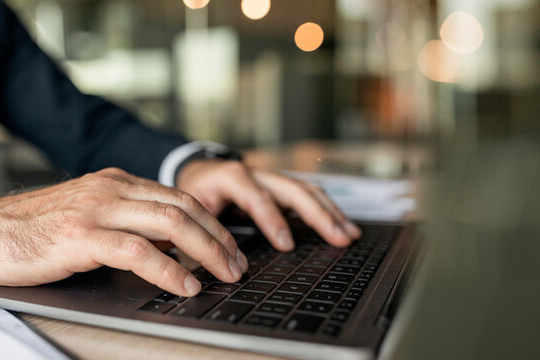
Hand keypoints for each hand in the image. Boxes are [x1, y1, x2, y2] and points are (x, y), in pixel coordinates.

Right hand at [0, 168, 246, 296]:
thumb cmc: (33, 231)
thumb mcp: (89, 215)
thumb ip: (128, 221)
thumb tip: (173, 246)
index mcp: (117, 182)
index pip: (180, 197)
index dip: (213, 224)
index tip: (232, 248)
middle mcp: (112, 189)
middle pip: (185, 208)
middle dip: (220, 238)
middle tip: (238, 265)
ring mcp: (97, 210)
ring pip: (172, 224)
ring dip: (207, 252)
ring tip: (224, 275)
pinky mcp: (82, 236)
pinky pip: (139, 251)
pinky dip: (170, 270)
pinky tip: (185, 284)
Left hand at [176, 159, 360, 251]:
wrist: (197, 171)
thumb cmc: (194, 193)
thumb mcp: (190, 209)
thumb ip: (202, 233)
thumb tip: (215, 264)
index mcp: (231, 177)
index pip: (257, 198)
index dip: (273, 221)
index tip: (286, 245)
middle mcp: (257, 173)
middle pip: (294, 190)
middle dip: (318, 215)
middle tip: (337, 238)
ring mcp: (273, 178)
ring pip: (307, 191)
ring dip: (331, 213)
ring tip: (349, 234)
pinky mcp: (282, 186)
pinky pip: (309, 196)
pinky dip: (328, 211)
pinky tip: (343, 226)